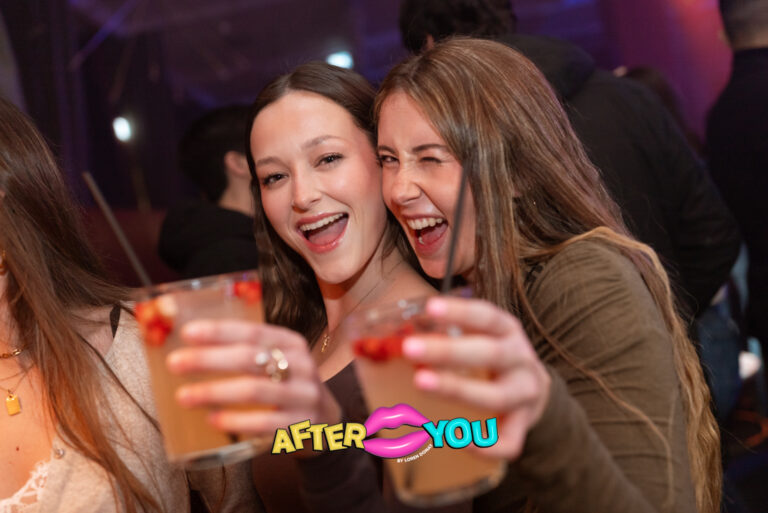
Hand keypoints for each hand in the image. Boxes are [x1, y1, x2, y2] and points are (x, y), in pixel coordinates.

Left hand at [166, 320, 339, 437]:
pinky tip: (213, 419)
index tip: (187, 333)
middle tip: (175, 363)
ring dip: (215, 391)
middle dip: (208, 359)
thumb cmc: (288, 386)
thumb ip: (246, 354)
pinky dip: (235, 421)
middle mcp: (301, 365)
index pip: (253, 331)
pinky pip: (264, 423)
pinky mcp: (301, 425)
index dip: (219, 331)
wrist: (326, 421)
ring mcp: (304, 395)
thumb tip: (191, 348)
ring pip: (254, 390)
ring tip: (184, 396)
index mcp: (292, 343)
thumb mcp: (278, 362)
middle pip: (249, 358)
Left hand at [402, 297, 550, 459]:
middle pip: (489, 353)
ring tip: (421, 384)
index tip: (430, 307)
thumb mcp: (480, 337)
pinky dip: (487, 446)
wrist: (534, 389)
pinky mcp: (524, 425)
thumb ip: (446, 335)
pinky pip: (509, 442)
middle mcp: (520, 360)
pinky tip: (459, 441)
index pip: (486, 316)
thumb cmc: (492, 358)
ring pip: (496, 397)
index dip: (459, 311)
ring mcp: (525, 394)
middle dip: (447, 352)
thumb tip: (390, 339)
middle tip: (409, 348)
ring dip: (457, 390)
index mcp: (507, 331)